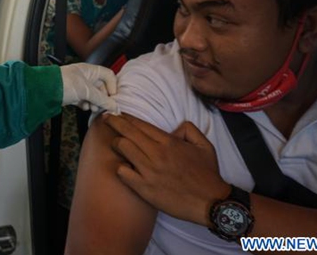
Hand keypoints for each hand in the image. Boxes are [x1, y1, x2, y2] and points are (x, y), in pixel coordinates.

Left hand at [60, 63, 118, 112]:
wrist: (44, 90)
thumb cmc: (62, 83)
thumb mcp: (86, 91)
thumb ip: (102, 99)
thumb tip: (114, 106)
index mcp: (90, 70)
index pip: (108, 76)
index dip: (112, 86)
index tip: (113, 97)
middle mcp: (85, 76)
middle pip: (101, 87)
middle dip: (103, 98)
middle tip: (103, 106)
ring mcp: (79, 85)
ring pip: (93, 95)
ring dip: (95, 103)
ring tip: (93, 108)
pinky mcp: (73, 94)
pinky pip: (84, 100)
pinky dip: (86, 104)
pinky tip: (84, 107)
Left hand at [103, 113, 229, 225]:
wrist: (211, 202)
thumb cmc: (207, 174)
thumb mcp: (204, 146)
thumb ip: (189, 130)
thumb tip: (174, 128)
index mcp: (169, 142)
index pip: (141, 125)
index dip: (126, 118)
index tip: (117, 114)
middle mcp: (157, 154)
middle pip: (128, 133)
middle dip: (114, 122)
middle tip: (105, 119)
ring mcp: (149, 171)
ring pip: (123, 148)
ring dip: (117, 144)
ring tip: (115, 143)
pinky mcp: (145, 188)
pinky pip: (123, 173)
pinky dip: (121, 168)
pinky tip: (122, 167)